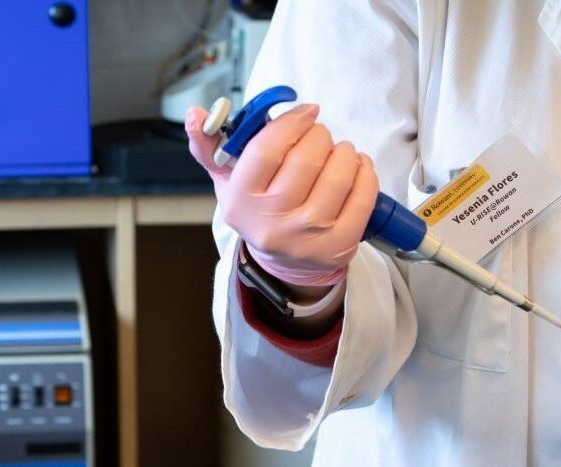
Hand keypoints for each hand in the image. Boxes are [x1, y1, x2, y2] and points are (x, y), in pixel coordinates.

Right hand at [184, 104, 379, 286]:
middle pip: (306, 159)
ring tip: (339, 151)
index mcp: (241, 200)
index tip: (306, 111)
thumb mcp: (229, 181)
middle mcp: (272, 222)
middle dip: (319, 136)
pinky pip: (363, 196)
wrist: (284, 261)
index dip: (291, 122)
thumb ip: (209, 146)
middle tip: (320, 135)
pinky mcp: (339, 245)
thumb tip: (196, 114)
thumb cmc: (258, 209)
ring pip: (338, 174)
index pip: (267, 150)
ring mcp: (307, 236)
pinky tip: (357, 166)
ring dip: (344, 151)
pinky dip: (365, 172)